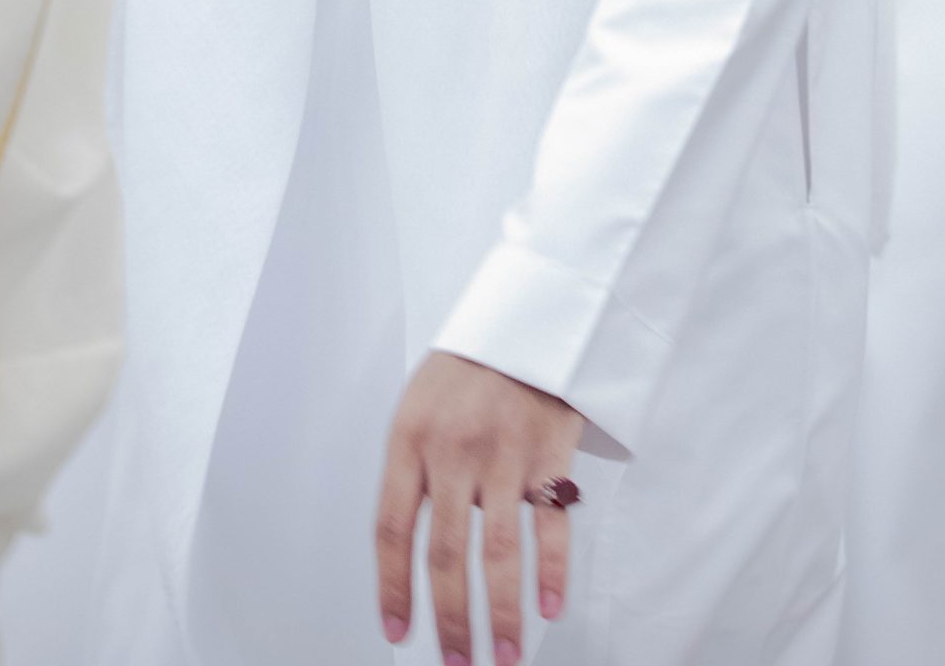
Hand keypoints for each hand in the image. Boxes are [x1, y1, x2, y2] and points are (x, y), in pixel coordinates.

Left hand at [376, 351, 582, 664]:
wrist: (528, 313)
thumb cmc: (469, 364)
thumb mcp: (419, 402)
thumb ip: (412, 469)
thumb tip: (408, 550)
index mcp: (409, 439)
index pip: (393, 531)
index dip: (393, 590)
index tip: (397, 633)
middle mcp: (452, 451)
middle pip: (447, 557)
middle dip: (451, 622)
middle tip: (458, 664)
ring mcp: (503, 454)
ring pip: (499, 554)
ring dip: (502, 615)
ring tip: (504, 656)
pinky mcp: (549, 452)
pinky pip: (551, 525)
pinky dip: (551, 572)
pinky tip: (548, 608)